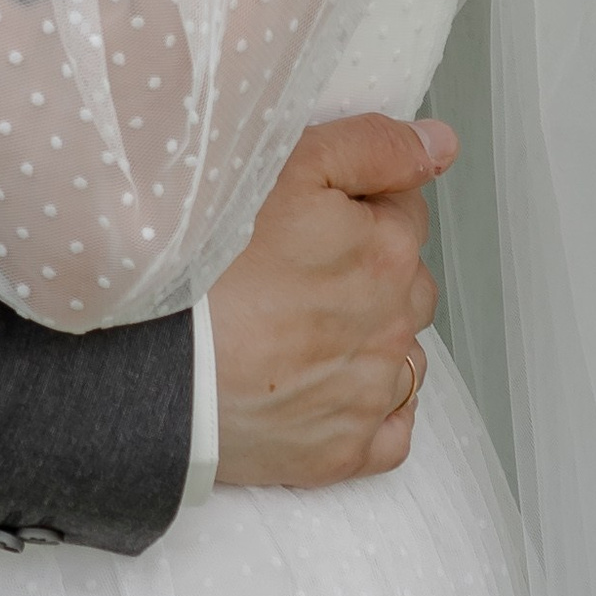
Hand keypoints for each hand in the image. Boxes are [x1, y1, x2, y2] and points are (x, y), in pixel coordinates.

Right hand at [205, 114, 454, 489]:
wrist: (154, 360)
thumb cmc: (208, 258)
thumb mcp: (290, 166)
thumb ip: (374, 148)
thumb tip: (442, 145)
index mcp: (387, 254)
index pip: (404, 212)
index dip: (358, 204)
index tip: (309, 215)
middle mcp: (393, 327)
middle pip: (407, 285)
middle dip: (370, 271)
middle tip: (296, 267)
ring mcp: (370, 394)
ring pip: (400, 355)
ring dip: (370, 339)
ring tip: (299, 327)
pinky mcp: (343, 451)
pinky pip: (391, 431)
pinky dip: (372, 410)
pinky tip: (326, 386)